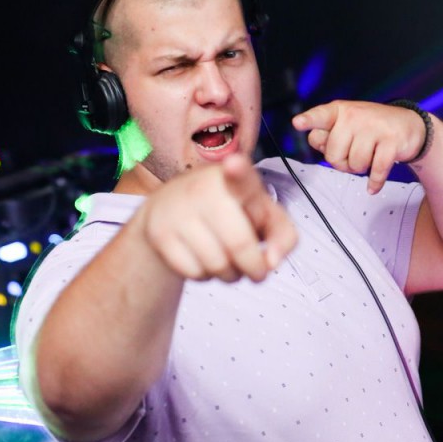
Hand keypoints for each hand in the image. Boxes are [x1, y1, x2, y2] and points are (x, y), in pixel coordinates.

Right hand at [133, 154, 296, 282]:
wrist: (171, 208)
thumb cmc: (231, 212)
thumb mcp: (264, 216)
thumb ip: (283, 236)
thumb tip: (270, 262)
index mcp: (236, 177)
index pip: (239, 174)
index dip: (238, 170)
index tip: (234, 164)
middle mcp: (204, 188)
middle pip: (239, 245)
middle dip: (254, 268)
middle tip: (256, 271)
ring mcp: (178, 210)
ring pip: (216, 265)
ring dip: (230, 275)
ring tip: (229, 262)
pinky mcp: (158, 233)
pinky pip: (193, 273)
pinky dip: (205, 277)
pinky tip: (204, 260)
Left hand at [292, 100, 425, 193]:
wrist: (409, 126)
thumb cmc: (371, 128)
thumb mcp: (347, 125)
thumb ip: (328, 134)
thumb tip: (315, 142)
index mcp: (340, 111)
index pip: (320, 116)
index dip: (309, 121)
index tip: (297, 123)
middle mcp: (356, 116)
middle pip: (334, 155)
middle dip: (343, 162)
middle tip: (354, 154)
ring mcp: (375, 128)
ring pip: (355, 165)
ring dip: (361, 169)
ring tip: (369, 157)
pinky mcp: (391, 142)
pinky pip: (376, 171)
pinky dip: (374, 182)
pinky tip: (373, 185)